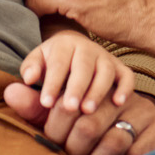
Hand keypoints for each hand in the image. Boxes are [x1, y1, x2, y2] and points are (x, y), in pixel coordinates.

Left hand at [2, 87, 154, 154]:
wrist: (138, 126)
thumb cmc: (89, 122)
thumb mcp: (60, 112)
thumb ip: (36, 106)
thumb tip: (9, 91)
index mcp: (92, 81)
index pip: (68, 102)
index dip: (54, 124)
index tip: (50, 141)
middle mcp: (118, 94)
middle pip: (87, 124)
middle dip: (71, 148)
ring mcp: (142, 111)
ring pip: (111, 142)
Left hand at [20, 30, 135, 120]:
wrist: (74, 50)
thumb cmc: (51, 62)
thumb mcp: (37, 62)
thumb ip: (30, 69)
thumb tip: (28, 78)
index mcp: (64, 44)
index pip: (58, 63)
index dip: (52, 83)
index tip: (46, 103)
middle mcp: (87, 48)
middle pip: (83, 66)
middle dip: (77, 87)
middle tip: (70, 108)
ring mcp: (106, 57)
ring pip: (106, 71)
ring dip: (98, 91)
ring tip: (88, 110)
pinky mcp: (120, 67)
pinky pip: (127, 76)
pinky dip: (125, 88)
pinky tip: (118, 103)